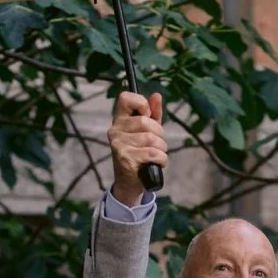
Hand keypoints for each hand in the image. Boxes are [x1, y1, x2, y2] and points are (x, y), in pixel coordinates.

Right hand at [108, 89, 165, 204]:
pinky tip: (156, 163)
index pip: (126, 98)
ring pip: (152, 139)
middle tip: (156, 143)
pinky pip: (153, 153)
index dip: (141, 103)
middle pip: (146, 122)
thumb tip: (156, 96)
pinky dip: (161, 159)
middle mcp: (115, 130)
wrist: (130, 182)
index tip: (147, 115)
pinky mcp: (125, 159)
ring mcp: (119, 145)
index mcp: (119, 119)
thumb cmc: (140, 152)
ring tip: (156, 154)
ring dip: (161, 149)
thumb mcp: (148, 130)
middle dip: (159, 134)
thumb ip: (153, 113)